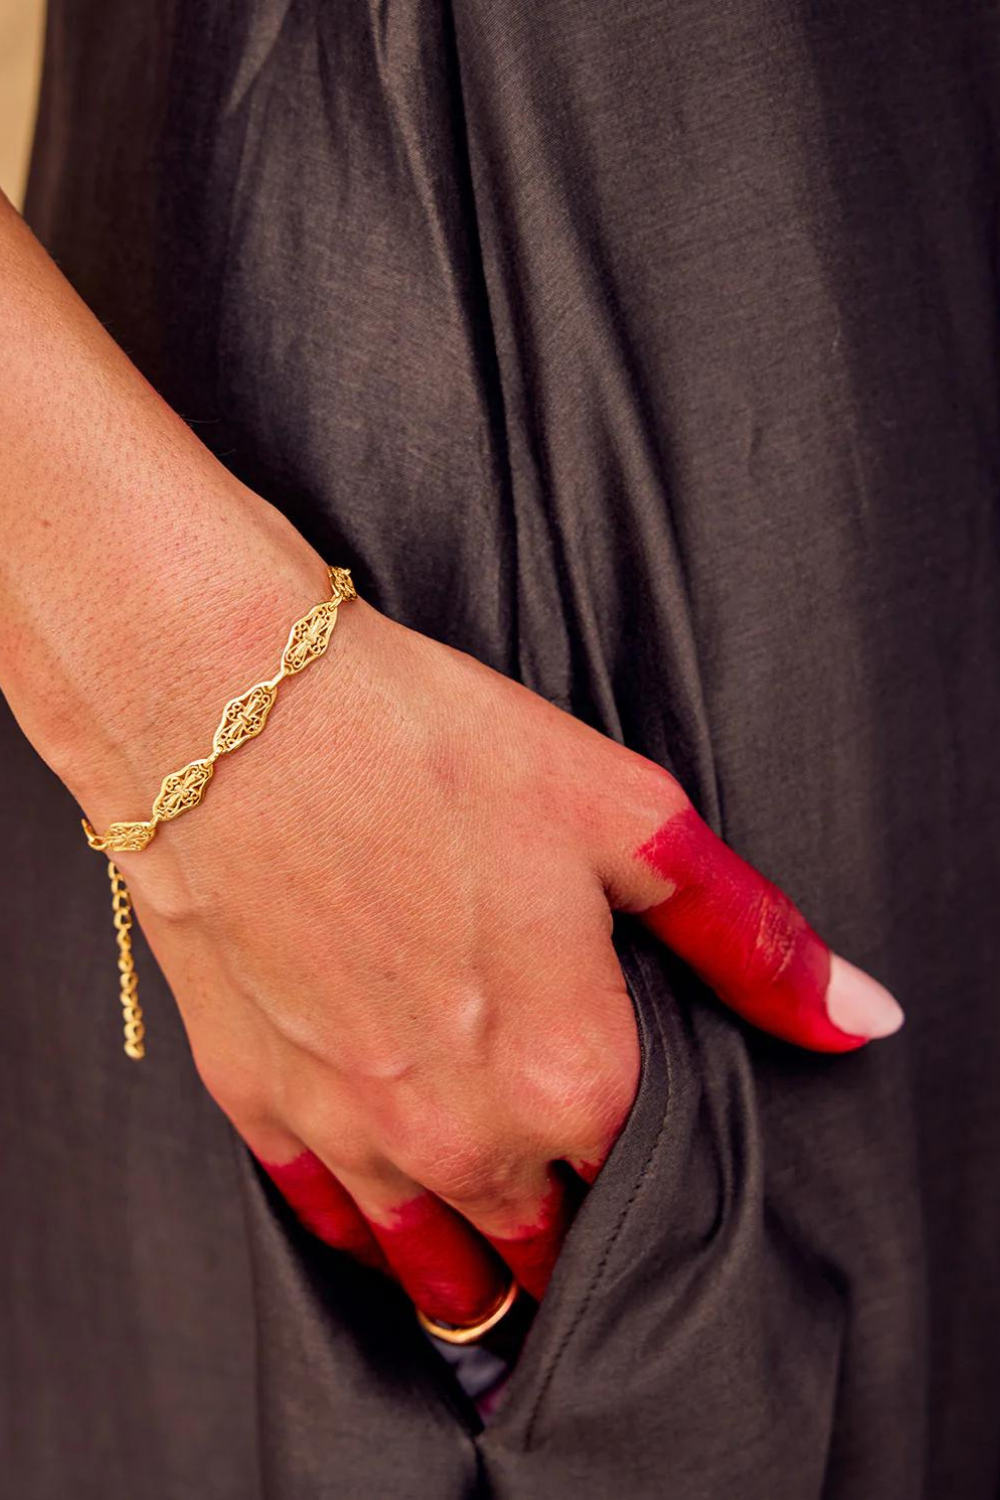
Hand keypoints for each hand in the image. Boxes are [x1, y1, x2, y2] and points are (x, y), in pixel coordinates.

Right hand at [91, 547, 902, 1327]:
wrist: (230, 714)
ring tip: (495, 1276)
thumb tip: (856, 1017)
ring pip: (433, 1263)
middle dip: (570, 1240)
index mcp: (570, 1071)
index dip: (652, 1166)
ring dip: (472, 1270)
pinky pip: (327, 1217)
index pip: (642, 1178)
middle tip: (578, 1224)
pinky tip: (381, 1228)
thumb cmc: (426, 747)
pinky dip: (365, 1232)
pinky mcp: (258, 1098)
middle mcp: (461, 1130)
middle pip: (542, 1242)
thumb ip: (745, 935)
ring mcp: (350, 1128)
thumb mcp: (622, 816)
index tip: (644, 1149)